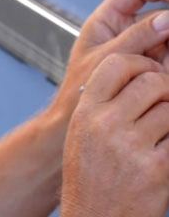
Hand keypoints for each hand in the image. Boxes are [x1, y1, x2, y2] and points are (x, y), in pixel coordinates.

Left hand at [46, 0, 168, 123]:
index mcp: (107, 20)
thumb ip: (134, 38)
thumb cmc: (76, 92)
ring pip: (167, 37)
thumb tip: (166, 19)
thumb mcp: (103, 60)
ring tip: (161, 64)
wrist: (73, 122)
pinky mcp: (151, 67)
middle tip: (168, 40)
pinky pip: (166, 58)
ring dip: (168, 45)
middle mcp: (126, 31)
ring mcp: (141, 49)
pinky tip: (162, 69)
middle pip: (160, 13)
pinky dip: (167, 63)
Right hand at [61, 54, 168, 216]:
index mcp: (85, 113)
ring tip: (161, 133)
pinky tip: (161, 153)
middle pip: (152, 82)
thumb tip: (139, 77)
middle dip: (165, 89)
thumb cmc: (89, 179)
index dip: (140, 64)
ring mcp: (131, 146)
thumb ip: (103, 104)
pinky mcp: (157, 168)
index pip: (116, 64)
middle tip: (164, 103)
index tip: (149, 73)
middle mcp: (105, 125)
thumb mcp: (82, 134)